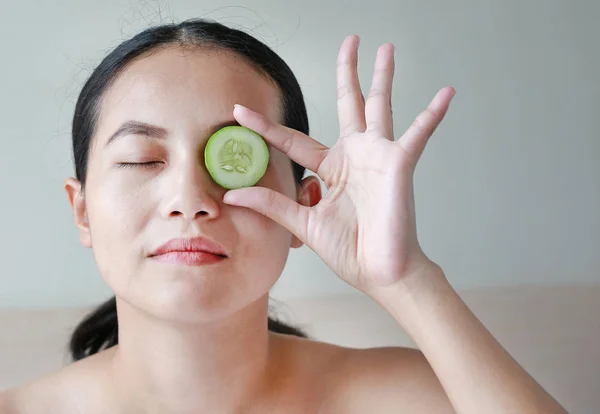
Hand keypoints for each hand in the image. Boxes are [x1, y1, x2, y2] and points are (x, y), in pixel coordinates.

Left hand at [223, 35, 454, 295]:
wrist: (379, 272)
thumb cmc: (348, 250)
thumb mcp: (302, 223)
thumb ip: (272, 204)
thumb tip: (232, 195)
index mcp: (331, 169)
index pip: (294, 140)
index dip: (265, 127)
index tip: (238, 113)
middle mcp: (355, 156)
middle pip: (348, 103)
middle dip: (347, 72)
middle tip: (350, 43)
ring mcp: (378, 156)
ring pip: (379, 106)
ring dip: (383, 77)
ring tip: (386, 48)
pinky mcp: (399, 164)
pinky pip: (418, 133)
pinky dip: (432, 114)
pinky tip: (446, 92)